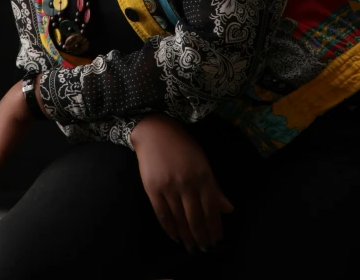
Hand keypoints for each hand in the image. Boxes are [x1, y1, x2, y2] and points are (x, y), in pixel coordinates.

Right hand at [131, 113, 233, 253]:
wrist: (154, 131)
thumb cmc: (181, 144)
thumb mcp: (202, 161)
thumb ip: (214, 187)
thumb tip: (228, 209)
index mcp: (203, 176)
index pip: (212, 209)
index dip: (215, 228)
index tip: (217, 241)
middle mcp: (187, 183)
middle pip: (196, 218)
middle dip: (202, 237)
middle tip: (205, 249)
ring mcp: (169, 187)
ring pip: (180, 219)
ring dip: (187, 236)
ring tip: (191, 247)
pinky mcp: (152, 189)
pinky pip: (162, 213)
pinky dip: (169, 228)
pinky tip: (174, 236)